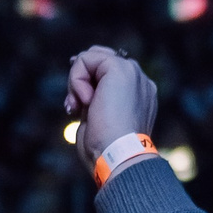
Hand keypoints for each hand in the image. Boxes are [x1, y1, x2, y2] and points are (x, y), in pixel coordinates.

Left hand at [64, 47, 158, 174]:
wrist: (118, 155)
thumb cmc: (105, 149)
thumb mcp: (98, 121)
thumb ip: (94, 102)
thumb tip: (81, 92)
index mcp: (137, 94)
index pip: (106, 74)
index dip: (84, 82)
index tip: (74, 106)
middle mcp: (139, 80)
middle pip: (99, 59)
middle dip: (79, 79)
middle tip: (73, 106)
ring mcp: (132, 72)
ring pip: (92, 57)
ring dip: (76, 81)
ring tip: (79, 106)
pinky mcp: (120, 68)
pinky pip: (86, 58)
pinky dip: (76, 79)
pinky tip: (86, 101)